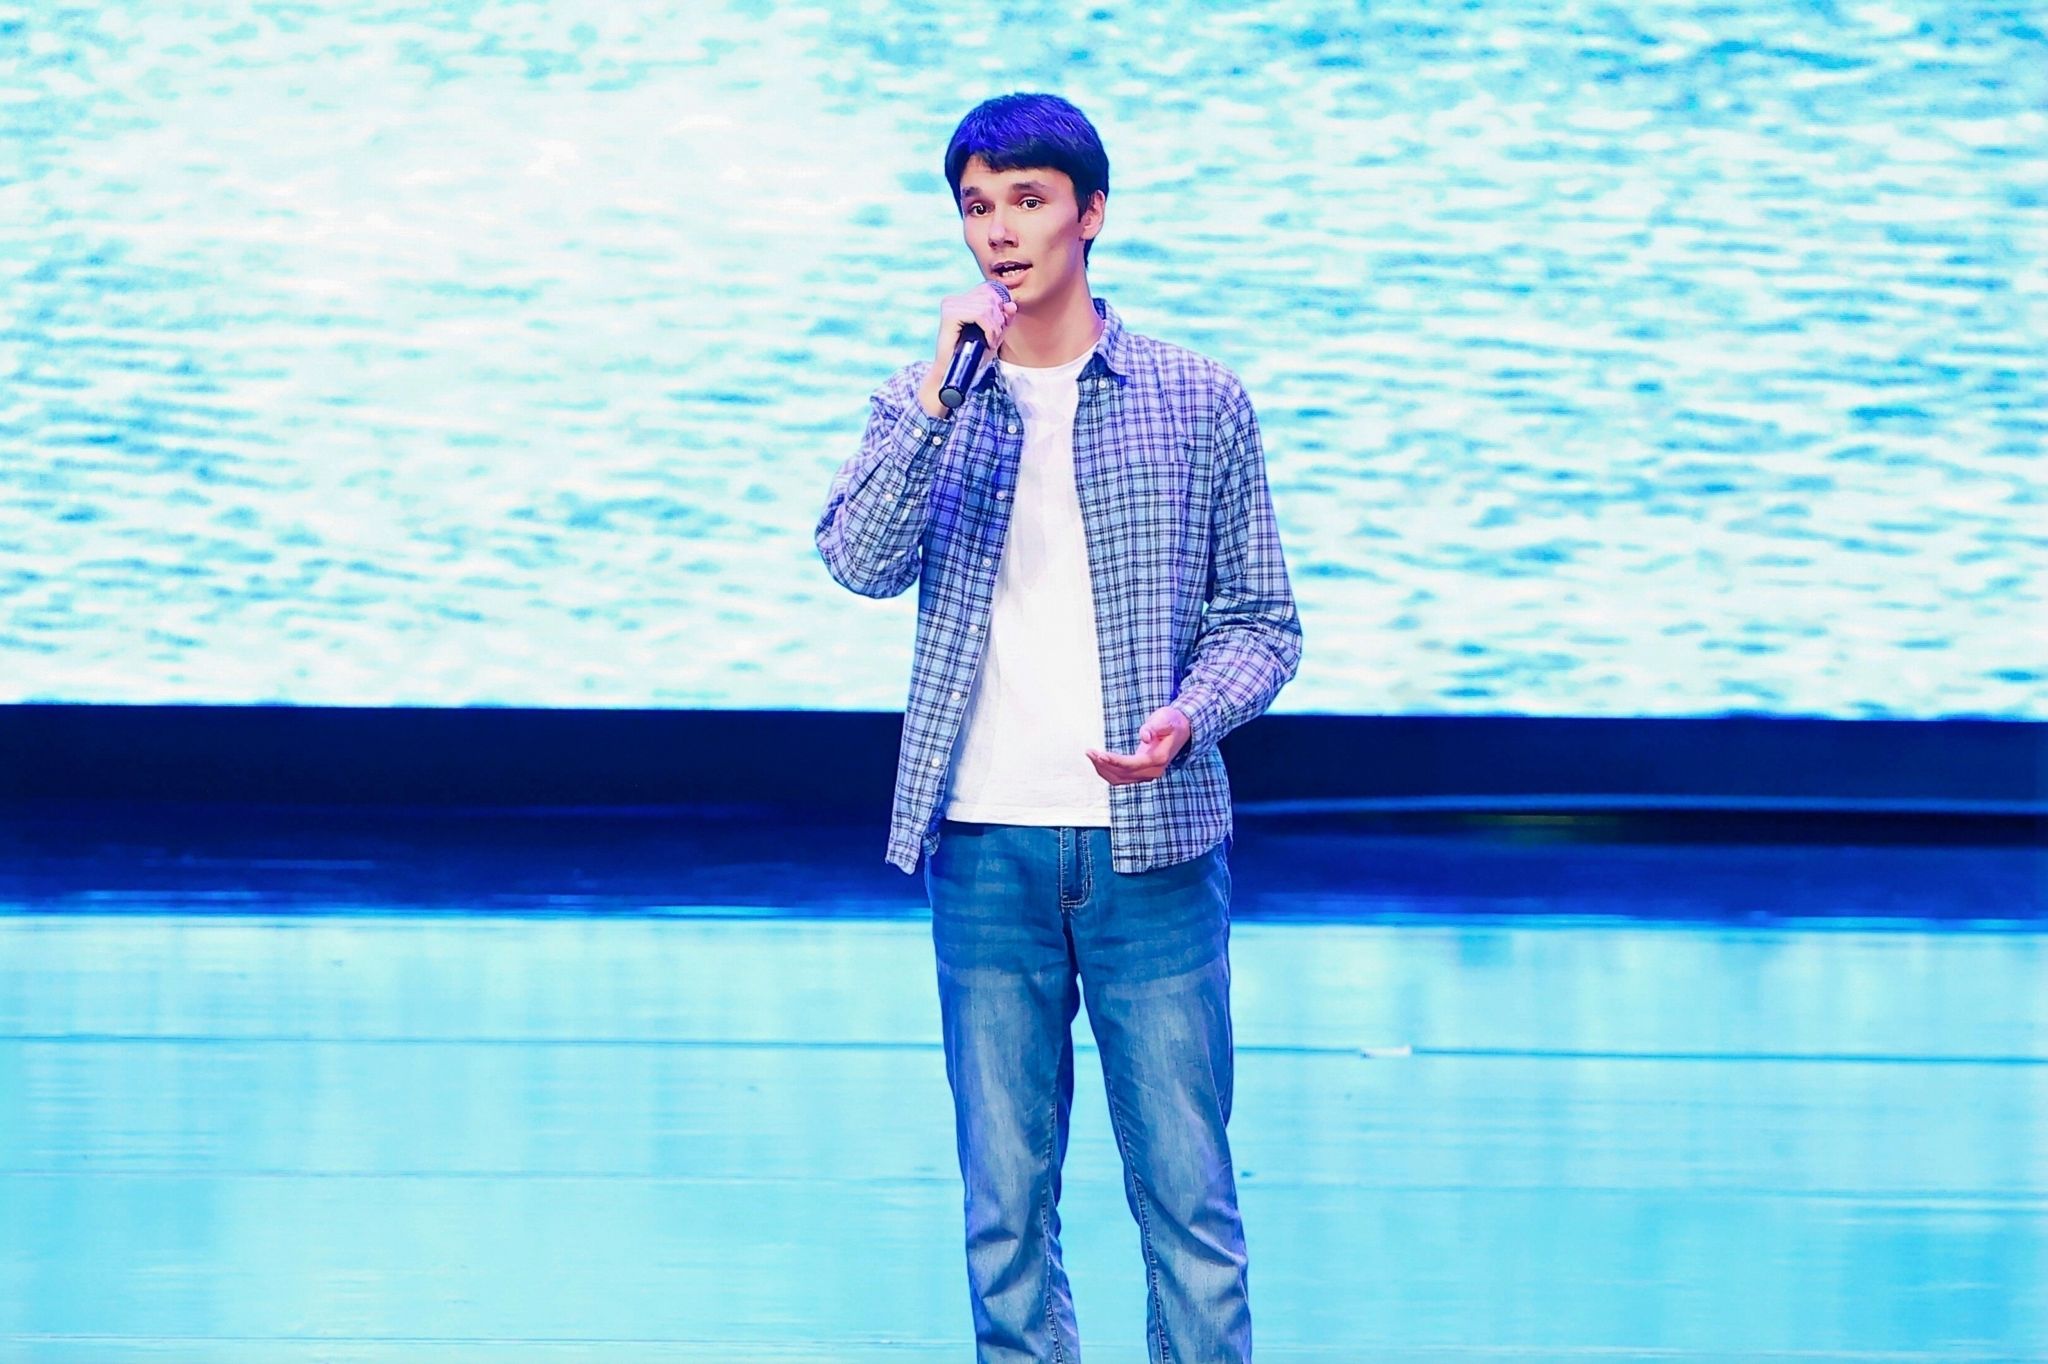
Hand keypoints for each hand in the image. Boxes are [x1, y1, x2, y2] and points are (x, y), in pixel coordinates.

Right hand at [918, 283, 1018, 416]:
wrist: (953, 375)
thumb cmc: (972, 356)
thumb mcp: (994, 334)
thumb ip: (1004, 319)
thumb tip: (1011, 305)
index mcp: (961, 300)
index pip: (989, 290)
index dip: (1000, 308)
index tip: (999, 329)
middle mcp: (954, 300)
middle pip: (990, 297)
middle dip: (999, 320)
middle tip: (994, 339)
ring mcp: (950, 305)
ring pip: (987, 306)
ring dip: (995, 328)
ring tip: (990, 343)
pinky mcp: (950, 314)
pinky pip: (980, 314)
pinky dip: (990, 330)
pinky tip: (988, 342)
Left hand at [1087, 706, 1190, 785]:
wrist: (1182, 729)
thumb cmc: (1171, 721)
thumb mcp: (1165, 719)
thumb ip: (1154, 726)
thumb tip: (1145, 736)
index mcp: (1159, 758)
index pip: (1133, 764)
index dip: (1115, 761)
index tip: (1100, 754)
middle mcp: (1154, 771)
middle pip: (1124, 774)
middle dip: (1104, 764)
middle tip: (1089, 751)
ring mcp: (1148, 775)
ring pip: (1120, 779)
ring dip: (1103, 769)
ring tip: (1090, 754)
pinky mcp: (1141, 774)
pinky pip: (1121, 778)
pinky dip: (1107, 772)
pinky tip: (1098, 761)